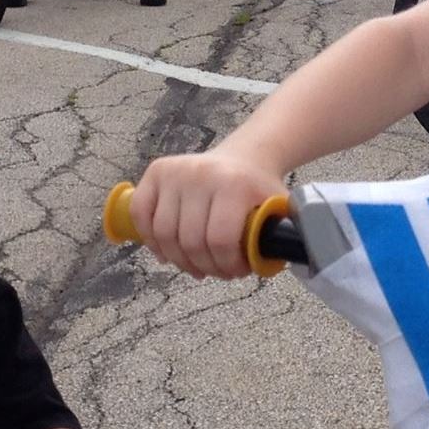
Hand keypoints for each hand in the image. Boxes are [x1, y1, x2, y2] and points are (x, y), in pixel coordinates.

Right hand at [129, 150, 288, 279]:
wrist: (246, 156)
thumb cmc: (260, 191)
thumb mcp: (279, 210)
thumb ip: (283, 236)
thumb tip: (287, 263)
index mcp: (233, 185)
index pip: (219, 239)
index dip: (226, 265)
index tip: (236, 272)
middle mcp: (200, 174)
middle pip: (190, 240)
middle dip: (204, 266)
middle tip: (215, 272)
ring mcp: (175, 171)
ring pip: (163, 233)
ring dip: (178, 259)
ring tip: (195, 266)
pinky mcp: (156, 171)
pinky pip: (141, 214)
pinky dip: (150, 239)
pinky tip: (166, 253)